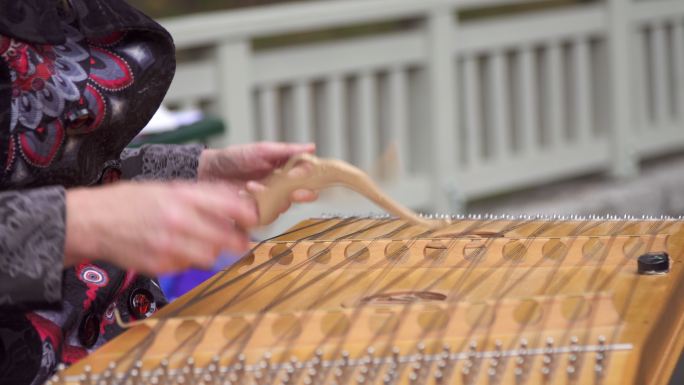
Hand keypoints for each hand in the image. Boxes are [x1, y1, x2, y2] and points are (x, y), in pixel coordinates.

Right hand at [64, 181, 257, 274]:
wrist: (92, 221)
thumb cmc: (131, 201)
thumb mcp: (168, 187)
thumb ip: (203, 194)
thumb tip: (237, 199)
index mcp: (183, 196)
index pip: (232, 208)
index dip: (249, 216)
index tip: (254, 219)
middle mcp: (179, 221)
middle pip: (227, 239)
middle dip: (238, 241)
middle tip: (240, 240)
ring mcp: (170, 246)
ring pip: (211, 257)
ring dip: (213, 252)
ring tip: (203, 243)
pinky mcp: (160, 265)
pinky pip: (188, 267)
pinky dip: (189, 261)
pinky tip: (178, 250)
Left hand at [198, 142, 318, 211]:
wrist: (208, 170)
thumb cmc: (234, 158)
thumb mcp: (262, 150)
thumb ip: (287, 151)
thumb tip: (311, 148)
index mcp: (285, 172)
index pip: (306, 179)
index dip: (309, 181)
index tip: (305, 178)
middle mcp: (279, 189)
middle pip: (298, 197)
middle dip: (297, 195)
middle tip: (292, 192)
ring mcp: (267, 202)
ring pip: (281, 207)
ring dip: (269, 197)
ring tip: (251, 185)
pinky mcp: (254, 213)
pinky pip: (263, 216)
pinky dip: (254, 205)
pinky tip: (243, 194)